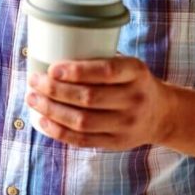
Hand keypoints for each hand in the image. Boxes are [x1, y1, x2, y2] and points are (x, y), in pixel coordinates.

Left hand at [26, 56, 175, 149]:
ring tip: (32, 98)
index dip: (77, 71)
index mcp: (136, 72)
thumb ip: (97, 60)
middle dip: (54, 90)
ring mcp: (127, 124)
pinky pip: (83, 140)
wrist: (162, 114)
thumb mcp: (126, 65)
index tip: (52, 68)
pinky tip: (42, 120)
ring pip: (82, 121)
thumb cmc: (130, 82)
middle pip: (88, 98)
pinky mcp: (117, 142)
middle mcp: (135, 99)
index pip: (106, 71)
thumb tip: (48, 52)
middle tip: (33, 81)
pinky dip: (59, 131)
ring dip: (51, 110)